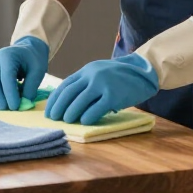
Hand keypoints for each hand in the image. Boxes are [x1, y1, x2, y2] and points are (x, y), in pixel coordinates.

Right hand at [0, 36, 48, 109]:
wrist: (26, 50)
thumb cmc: (33, 60)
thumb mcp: (38, 71)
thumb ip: (31, 87)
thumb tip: (24, 103)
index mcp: (8, 56)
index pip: (6, 77)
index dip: (10, 94)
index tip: (16, 106)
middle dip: (0, 98)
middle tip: (10, 110)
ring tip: (3, 109)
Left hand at [44, 54, 158, 124]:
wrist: (143, 73)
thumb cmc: (120, 77)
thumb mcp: (99, 74)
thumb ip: (85, 84)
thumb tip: (67, 103)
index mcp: (87, 70)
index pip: (65, 85)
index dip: (55, 99)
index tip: (49, 111)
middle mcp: (92, 75)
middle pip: (69, 94)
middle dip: (59, 108)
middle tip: (54, 119)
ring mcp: (103, 84)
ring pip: (80, 102)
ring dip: (70, 113)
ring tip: (67, 121)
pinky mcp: (113, 95)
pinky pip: (95, 109)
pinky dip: (87, 117)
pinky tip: (84, 121)